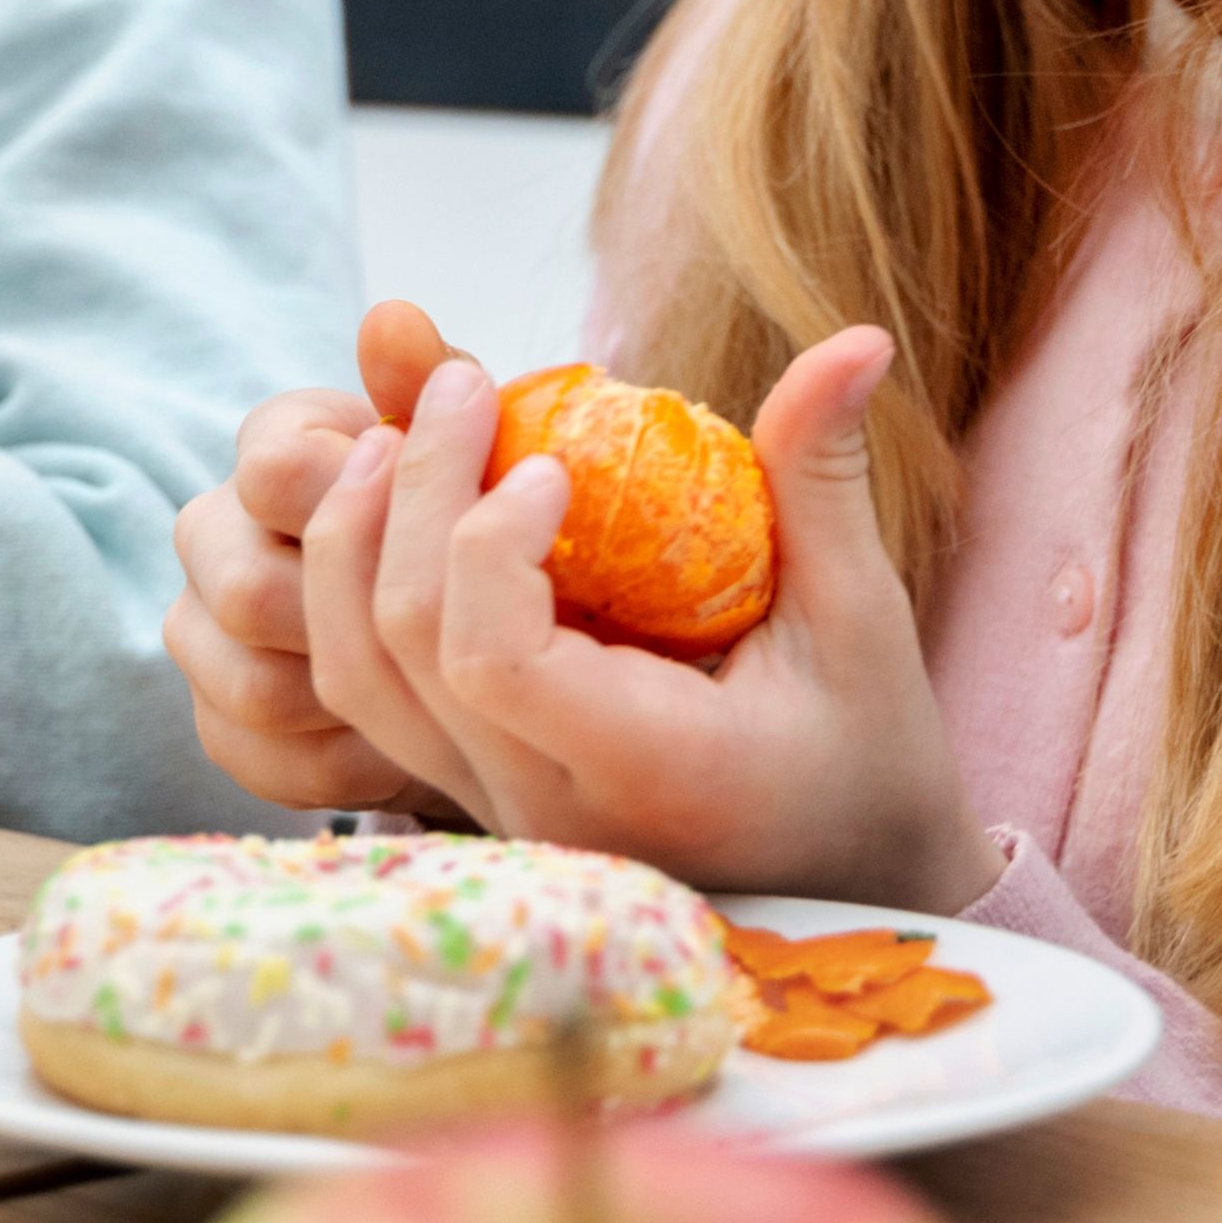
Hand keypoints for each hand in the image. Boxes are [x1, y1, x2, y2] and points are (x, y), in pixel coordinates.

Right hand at [171, 301, 466, 813]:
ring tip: (441, 696)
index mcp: (273, 450)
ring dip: (357, 696)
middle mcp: (214, 535)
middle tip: (457, 632)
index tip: (455, 525)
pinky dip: (343, 761)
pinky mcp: (220, 725)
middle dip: (364, 619)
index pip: (274, 475)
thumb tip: (392, 318)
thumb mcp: (483, 443)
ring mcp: (203, 635)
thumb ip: (438, 382)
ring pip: (250, 684)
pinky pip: (257, 758)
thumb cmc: (485, 516)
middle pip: (249, 590)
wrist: (486, 617)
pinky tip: (415, 745)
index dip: (367, 510)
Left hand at [303, 328, 990, 909]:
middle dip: (410, 493)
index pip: (496, 663)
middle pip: (403, 650)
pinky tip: (392, 506)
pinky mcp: (470, 791)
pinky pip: (368, 698)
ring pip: (355, 680)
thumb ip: (823, 480)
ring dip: (354, 541)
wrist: (841, 884)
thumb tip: (858, 338)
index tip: (549, 462)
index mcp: (646, 772)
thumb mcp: (860, 620)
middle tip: (456, 383)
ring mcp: (495, 810)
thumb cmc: (867, 755)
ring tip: (392, 430)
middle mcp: (546, 809)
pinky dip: (354, 593)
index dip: (488, 544)